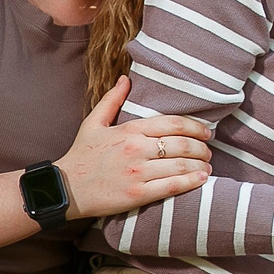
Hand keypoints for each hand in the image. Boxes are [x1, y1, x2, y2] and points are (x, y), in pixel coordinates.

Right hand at [55, 78, 215, 217]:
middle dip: (202, 148)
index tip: (206, 132)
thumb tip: (126, 79)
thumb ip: (112, 100)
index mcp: (129, 130)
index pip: (173, 123)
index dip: (195, 127)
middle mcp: (136, 149)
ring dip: (201, 165)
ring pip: (181, 165)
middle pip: (182, 144)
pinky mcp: (137, 194)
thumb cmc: (81, 156)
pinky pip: (172, 186)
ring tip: (207, 166)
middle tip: (208, 151)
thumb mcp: (93, 123)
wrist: (64, 189)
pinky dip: (192, 182)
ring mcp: (138, 173)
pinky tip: (202, 179)